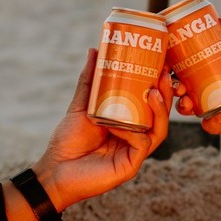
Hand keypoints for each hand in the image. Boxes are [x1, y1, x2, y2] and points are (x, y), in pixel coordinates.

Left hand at [32, 50, 170, 211]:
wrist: (55, 170)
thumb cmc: (68, 141)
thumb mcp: (81, 106)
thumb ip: (89, 81)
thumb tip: (94, 50)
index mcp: (128, 124)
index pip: (151, 104)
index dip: (159, 86)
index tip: (162, 64)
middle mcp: (136, 137)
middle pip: (160, 115)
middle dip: (165, 95)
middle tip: (164, 73)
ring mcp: (135, 152)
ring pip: (159, 130)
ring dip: (159, 110)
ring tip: (154, 91)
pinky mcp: (130, 166)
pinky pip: (141, 144)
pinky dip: (133, 131)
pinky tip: (121, 124)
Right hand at [174, 17, 220, 135]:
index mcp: (205, 71)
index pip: (180, 68)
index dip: (169, 68)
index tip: (167, 66)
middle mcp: (204, 89)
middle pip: (180, 89)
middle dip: (173, 89)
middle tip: (178, 86)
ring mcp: (211, 107)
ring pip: (188, 108)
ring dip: (183, 106)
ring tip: (187, 103)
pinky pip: (208, 125)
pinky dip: (210, 121)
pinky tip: (217, 115)